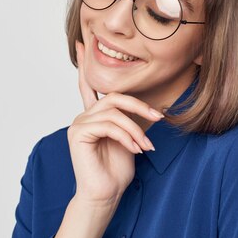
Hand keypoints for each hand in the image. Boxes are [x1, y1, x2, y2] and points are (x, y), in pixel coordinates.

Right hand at [67, 40, 162, 205]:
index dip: (85, 64)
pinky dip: (127, 137)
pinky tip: (135, 150)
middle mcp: (84, 116)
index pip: (88, 85)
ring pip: (114, 112)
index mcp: (94, 115)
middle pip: (114, 96)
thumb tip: (157, 107)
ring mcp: (79, 124)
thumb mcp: (132, 138)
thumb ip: (134, 120)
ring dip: (136, 129)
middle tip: (159, 116)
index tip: (82, 43)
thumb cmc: (117, 169)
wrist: (106, 194)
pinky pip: (108, 125)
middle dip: (139, 106)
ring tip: (146, 147)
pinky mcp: (78, 134)